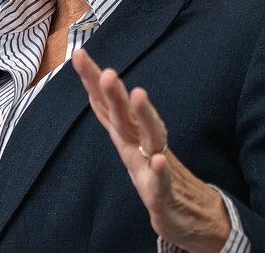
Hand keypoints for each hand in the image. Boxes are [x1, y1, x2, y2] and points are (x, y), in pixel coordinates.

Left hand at [71, 48, 230, 252]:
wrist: (185, 211)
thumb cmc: (151, 172)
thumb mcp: (126, 142)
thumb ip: (111, 117)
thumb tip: (92, 90)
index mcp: (127, 131)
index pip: (106, 101)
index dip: (92, 79)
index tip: (79, 54)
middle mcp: (142, 141)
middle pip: (126, 113)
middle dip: (116, 93)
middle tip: (108, 72)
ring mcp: (155, 164)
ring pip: (151, 136)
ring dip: (145, 116)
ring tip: (140, 95)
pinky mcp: (163, 192)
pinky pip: (161, 180)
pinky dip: (160, 170)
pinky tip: (159, 161)